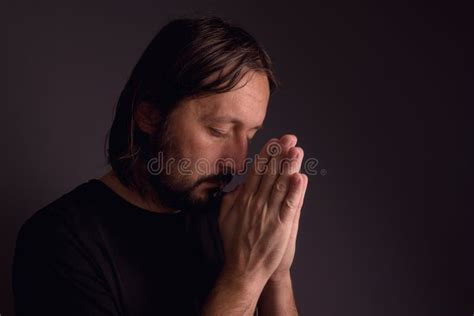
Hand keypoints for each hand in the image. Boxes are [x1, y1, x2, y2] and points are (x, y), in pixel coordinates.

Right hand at [217, 136, 305, 289]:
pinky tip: (300, 178)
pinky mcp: (280, 226)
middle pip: (270, 173)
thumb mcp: (224, 216)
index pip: (256, 171)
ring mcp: (268, 214)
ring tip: (297, 151)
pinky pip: (289, 206)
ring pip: (280, 185)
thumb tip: (238, 184)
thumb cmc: (234, 242)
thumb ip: (231, 198)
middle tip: (289, 138)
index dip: (267, 154)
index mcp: (244, 199)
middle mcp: (256, 203)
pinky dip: (295, 192)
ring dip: (289, 167)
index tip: (274, 141)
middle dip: (280, 154)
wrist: (242, 268)